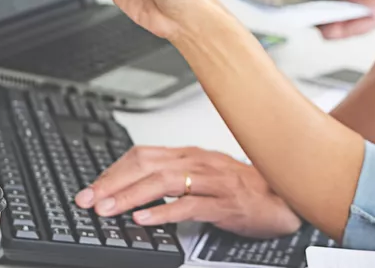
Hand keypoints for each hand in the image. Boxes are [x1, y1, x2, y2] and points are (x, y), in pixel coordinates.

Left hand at [73, 146, 301, 238]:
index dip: (113, 171)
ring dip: (130, 196)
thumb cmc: (245, 189)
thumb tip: (136, 187)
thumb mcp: (206, 176)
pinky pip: (189, 206)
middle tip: (89, 199)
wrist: (286, 198)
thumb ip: (175, 178)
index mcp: (191, 155)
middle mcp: (199, 162)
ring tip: (108, 209)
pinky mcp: (225, 203)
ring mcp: (213, 181)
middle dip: (112, 183)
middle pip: (147, 165)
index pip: (143, 155)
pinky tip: (145, 219)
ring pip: (163, 182)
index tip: (92, 188)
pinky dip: (163, 212)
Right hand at [271, 0, 374, 38]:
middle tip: (266, 2)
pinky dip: (332, 26)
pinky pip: (324, 33)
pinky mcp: (332, 32)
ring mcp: (318, 21)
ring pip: (303, 25)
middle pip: (284, 11)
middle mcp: (306, 6)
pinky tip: (341, 17)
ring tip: (312, 9)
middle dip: (274, 7)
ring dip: (305, 19)